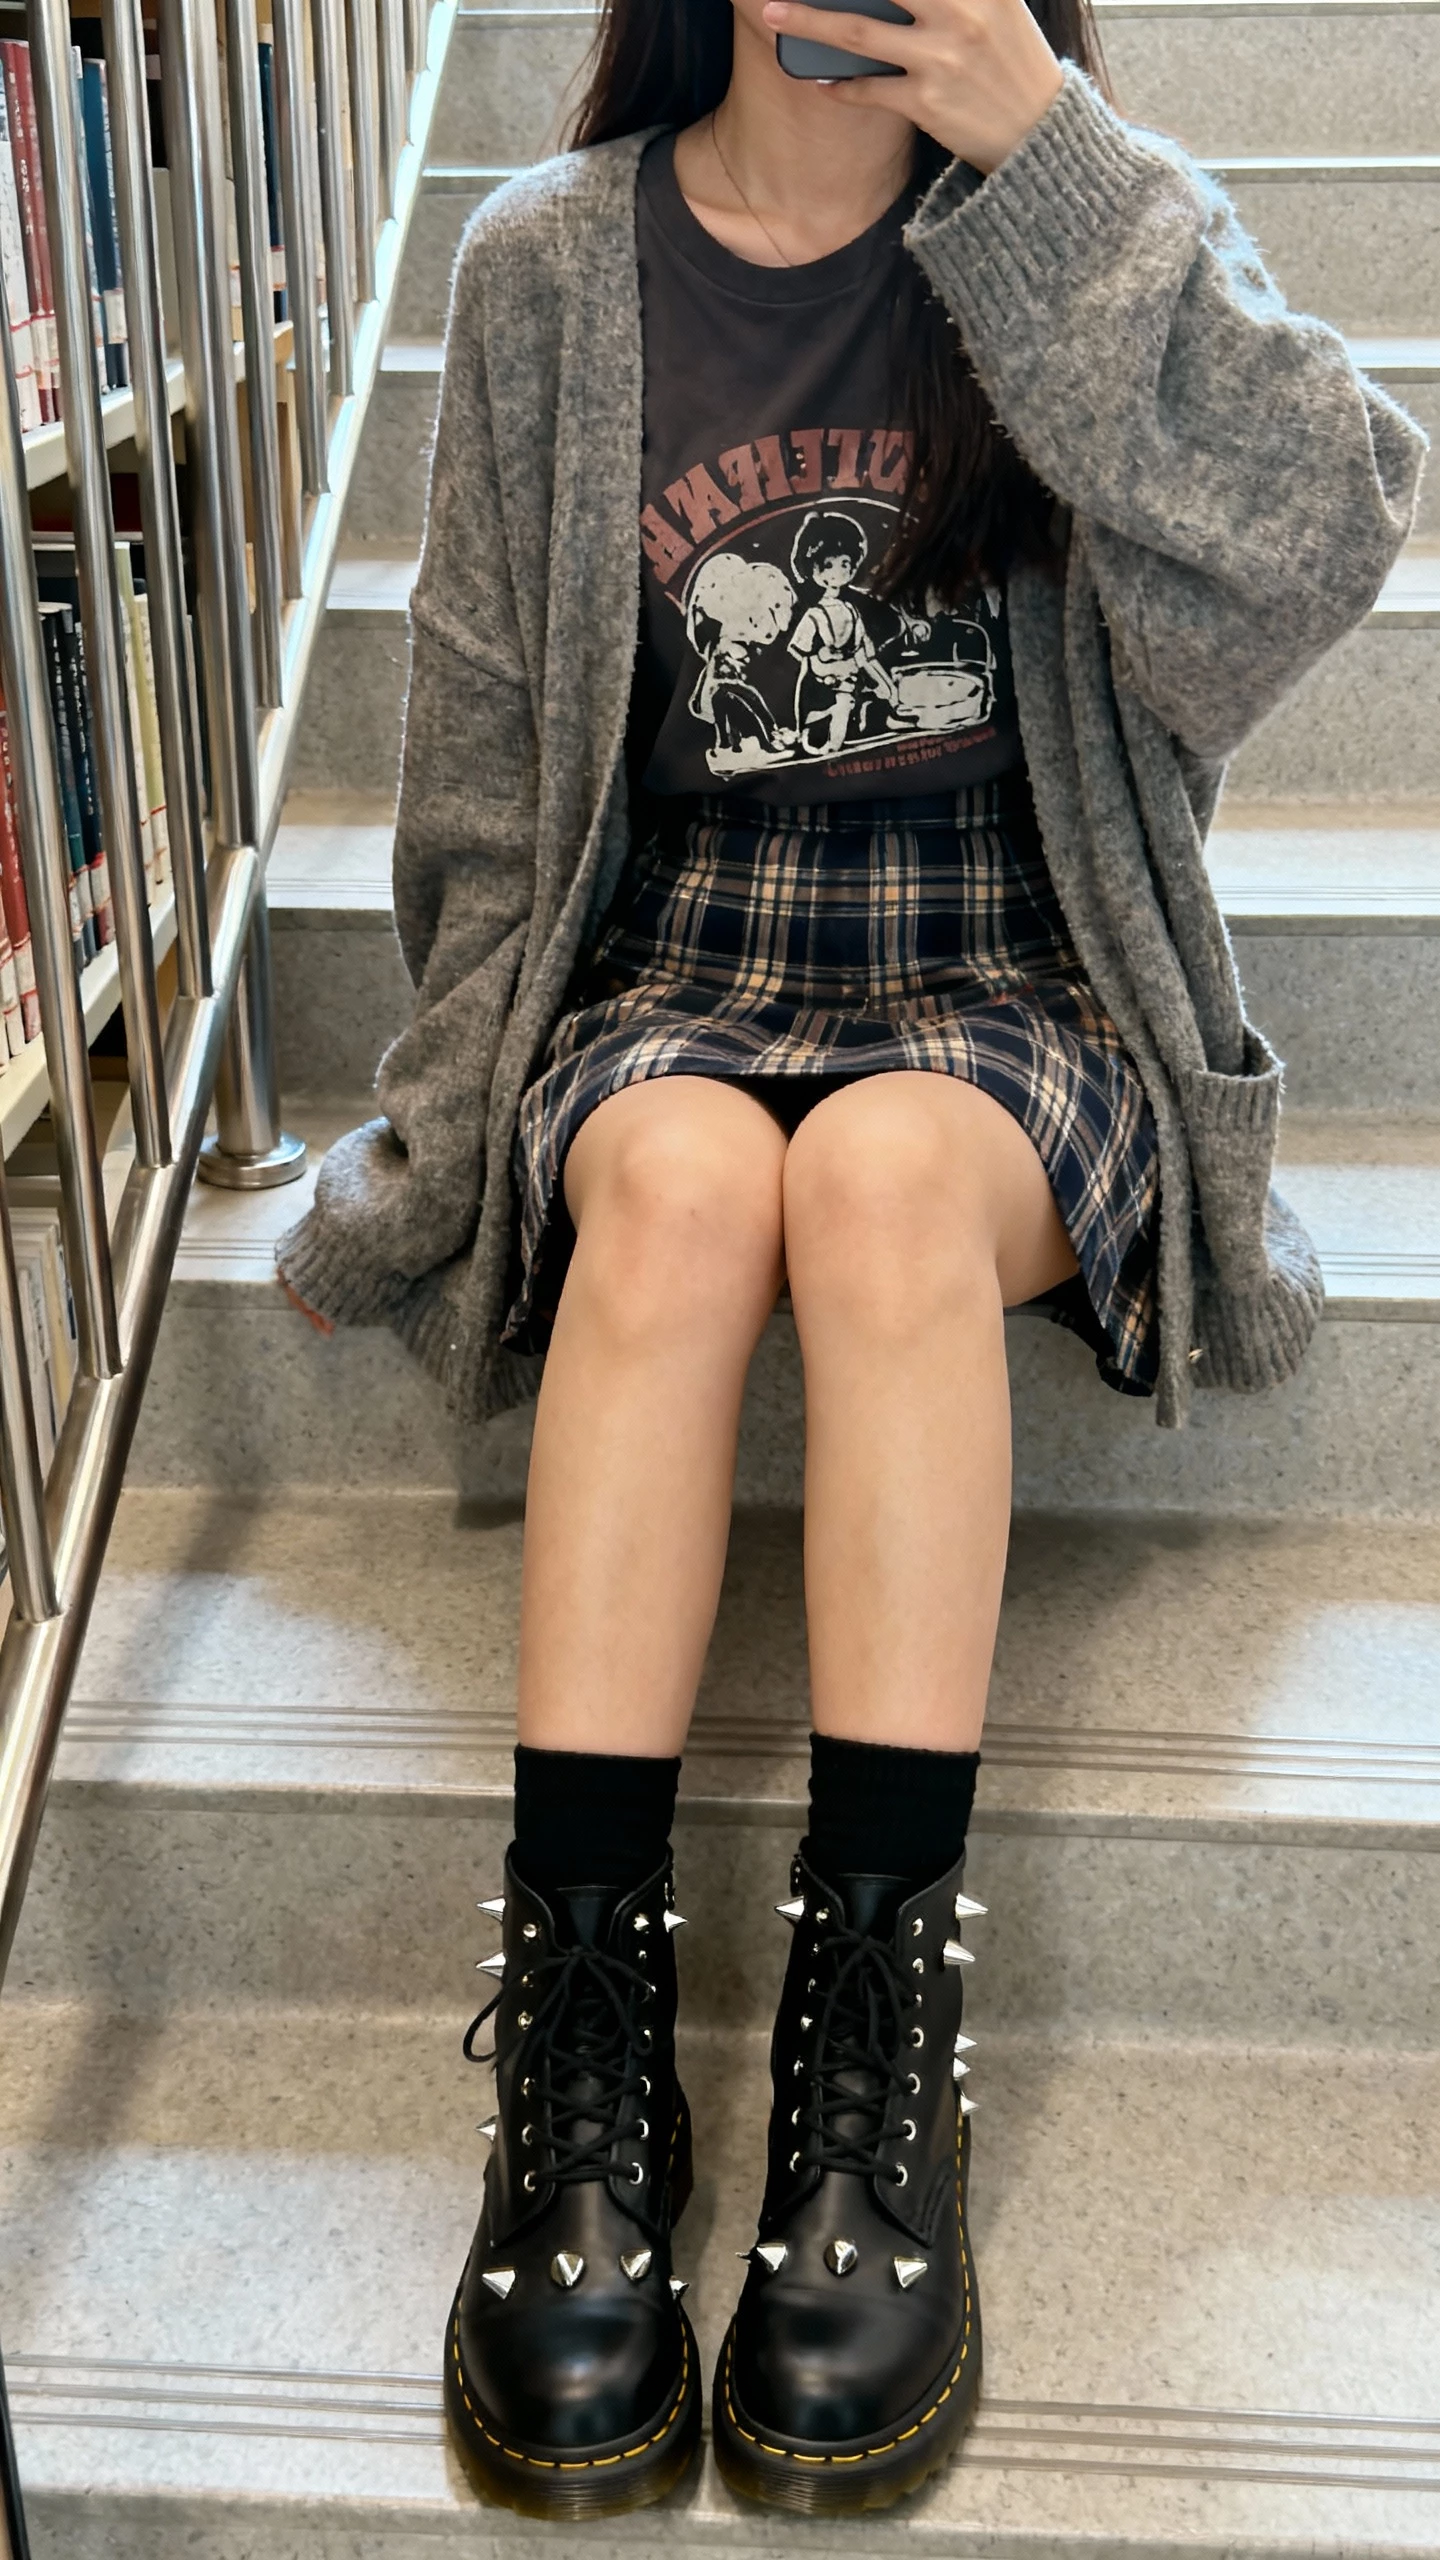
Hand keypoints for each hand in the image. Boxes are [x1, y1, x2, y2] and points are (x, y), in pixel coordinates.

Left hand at [761, 0, 1064, 173]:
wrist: (1039, 133)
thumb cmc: (1013, 61)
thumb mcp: (998, 4)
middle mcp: (960, 13)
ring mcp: (941, 59)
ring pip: (857, 34)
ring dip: (808, 22)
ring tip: (773, 13)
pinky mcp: (927, 103)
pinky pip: (868, 90)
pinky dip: (839, 85)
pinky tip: (818, 80)